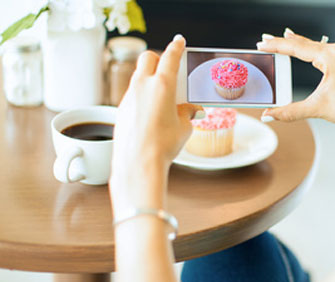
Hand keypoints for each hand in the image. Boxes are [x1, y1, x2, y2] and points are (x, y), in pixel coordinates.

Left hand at [110, 35, 202, 213]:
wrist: (138, 163)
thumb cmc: (163, 145)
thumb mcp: (184, 128)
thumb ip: (187, 113)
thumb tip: (190, 110)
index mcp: (162, 85)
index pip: (169, 57)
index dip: (176, 47)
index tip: (179, 41)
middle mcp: (143, 86)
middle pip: (147, 58)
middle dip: (158, 58)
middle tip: (168, 66)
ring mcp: (129, 96)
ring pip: (138, 76)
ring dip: (149, 78)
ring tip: (162, 95)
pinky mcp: (121, 109)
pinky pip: (132, 94)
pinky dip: (142, 95)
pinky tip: (150, 111)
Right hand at [258, 29, 334, 134]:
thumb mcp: (317, 109)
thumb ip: (290, 112)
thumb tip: (269, 116)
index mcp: (331, 57)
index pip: (297, 48)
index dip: (277, 46)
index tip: (262, 43)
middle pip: (303, 43)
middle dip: (283, 42)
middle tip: (264, 39)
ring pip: (312, 45)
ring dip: (295, 44)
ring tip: (277, 41)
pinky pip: (320, 49)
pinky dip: (307, 48)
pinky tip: (299, 45)